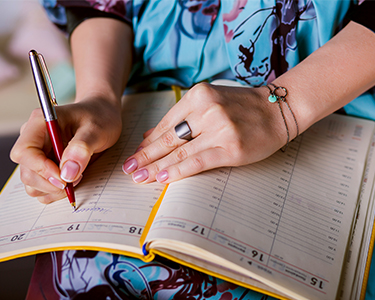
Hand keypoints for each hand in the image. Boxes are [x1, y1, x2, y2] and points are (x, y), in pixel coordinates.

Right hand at [10, 97, 121, 202]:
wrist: (103, 116)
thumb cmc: (99, 118)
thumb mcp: (96, 129)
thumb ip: (81, 148)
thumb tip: (67, 173)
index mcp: (40, 123)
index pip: (24, 152)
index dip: (41, 169)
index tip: (64, 178)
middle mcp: (34, 139)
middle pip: (27, 172)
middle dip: (51, 183)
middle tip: (77, 178)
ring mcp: (38, 154)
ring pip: (32, 183)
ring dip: (54, 189)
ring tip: (78, 176)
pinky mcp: (45, 166)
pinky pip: (41, 187)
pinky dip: (56, 191)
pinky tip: (73, 179)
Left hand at [122, 82, 293, 183]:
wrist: (278, 109)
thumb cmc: (242, 107)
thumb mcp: (210, 102)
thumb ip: (180, 117)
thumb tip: (149, 134)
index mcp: (198, 96)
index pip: (166, 123)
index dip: (148, 141)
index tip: (136, 154)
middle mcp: (207, 110)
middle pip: (168, 138)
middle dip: (145, 155)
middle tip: (129, 168)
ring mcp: (219, 128)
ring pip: (179, 151)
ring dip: (155, 166)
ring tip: (139, 177)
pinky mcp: (231, 147)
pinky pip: (197, 162)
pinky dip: (177, 171)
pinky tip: (162, 178)